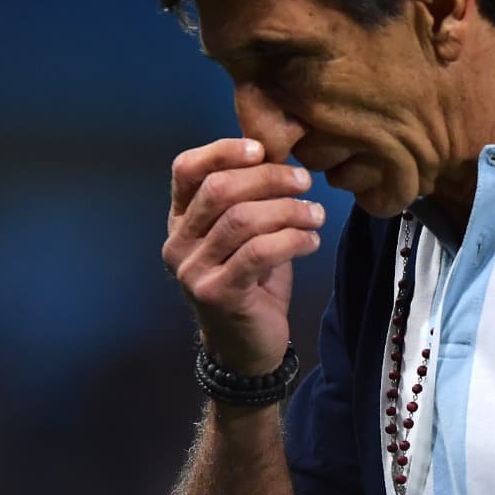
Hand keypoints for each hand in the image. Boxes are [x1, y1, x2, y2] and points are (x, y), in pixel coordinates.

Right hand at [163, 138, 324, 374]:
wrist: (245, 345)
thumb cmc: (250, 280)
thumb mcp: (245, 234)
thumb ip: (250, 197)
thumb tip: (279, 151)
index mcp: (180, 219)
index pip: (185, 169)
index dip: (222, 151)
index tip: (262, 149)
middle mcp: (178, 243)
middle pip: (219, 189)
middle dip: (268, 178)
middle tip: (304, 181)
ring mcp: (193, 271)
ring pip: (242, 219)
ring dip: (288, 210)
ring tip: (316, 214)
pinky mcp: (218, 294)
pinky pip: (259, 252)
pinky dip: (292, 239)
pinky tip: (311, 240)